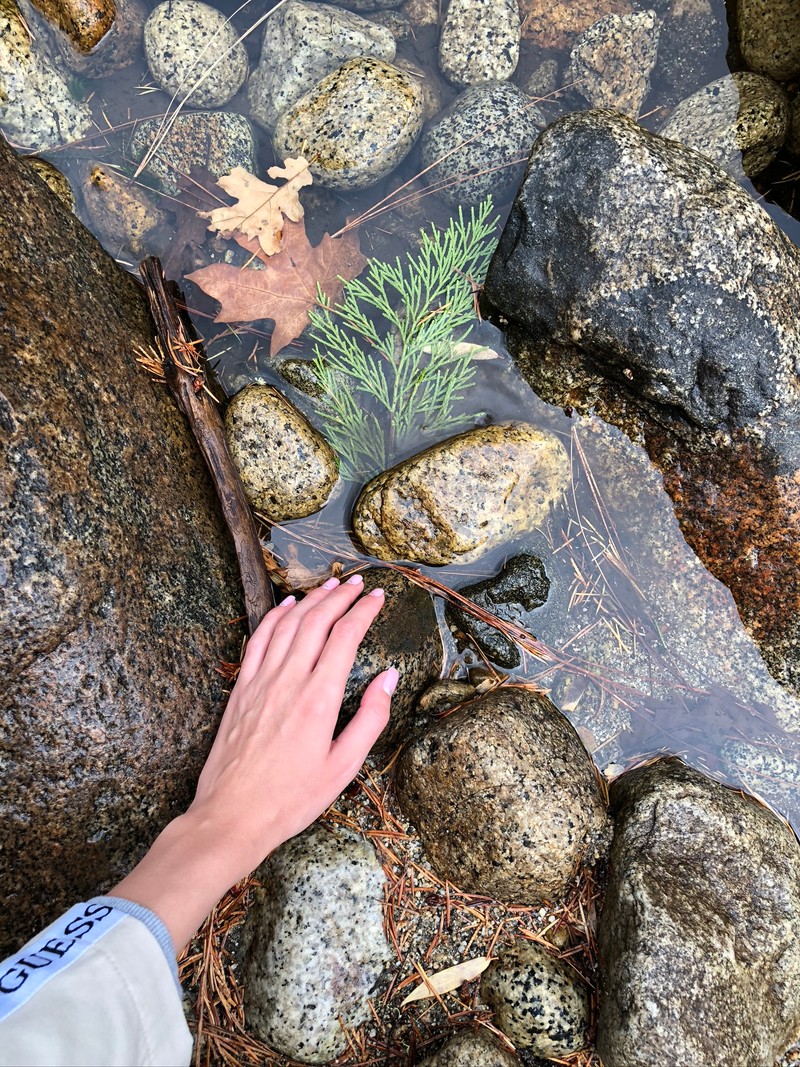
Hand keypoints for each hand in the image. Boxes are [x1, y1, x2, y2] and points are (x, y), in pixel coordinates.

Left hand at [190, 573, 396, 869]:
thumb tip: (388, 678)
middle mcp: (289, 681)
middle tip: (360, 583)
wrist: (232, 815)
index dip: (364, 611)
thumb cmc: (291, 798)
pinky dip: (275, 616)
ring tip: (331, 585)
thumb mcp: (344, 767)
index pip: (345, 636)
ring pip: (288, 624)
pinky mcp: (241, 689)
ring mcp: (260, 681)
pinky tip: (287, 605)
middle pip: (317, 620)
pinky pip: (259, 640)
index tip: (379, 597)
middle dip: (341, 596)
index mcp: (319, 699)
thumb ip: (371, 719)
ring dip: (312, 599)